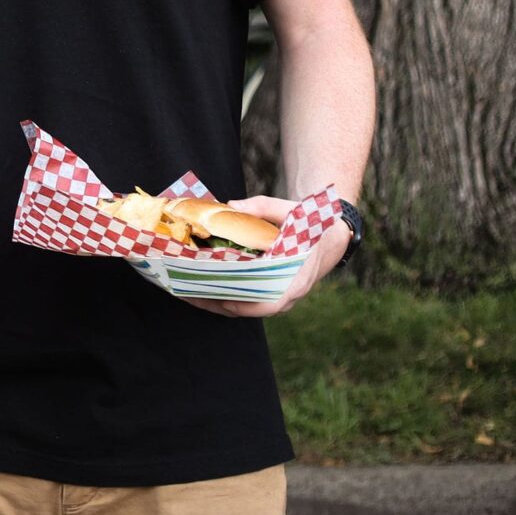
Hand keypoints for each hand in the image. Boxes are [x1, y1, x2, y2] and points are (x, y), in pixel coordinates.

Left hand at [183, 195, 348, 317]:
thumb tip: (230, 205)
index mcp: (295, 279)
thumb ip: (261, 207)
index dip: (238, 304)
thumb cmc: (309, 225)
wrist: (329, 238)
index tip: (212, 296)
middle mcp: (288, 294)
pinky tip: (203, 287)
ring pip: (245, 308)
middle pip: (248, 309)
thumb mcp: (288, 211)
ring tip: (187, 292)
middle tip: (186, 292)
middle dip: (215, 303)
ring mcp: (282, 297)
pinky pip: (248, 301)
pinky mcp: (274, 293)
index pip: (266, 303)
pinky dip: (226, 296)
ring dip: (217, 302)